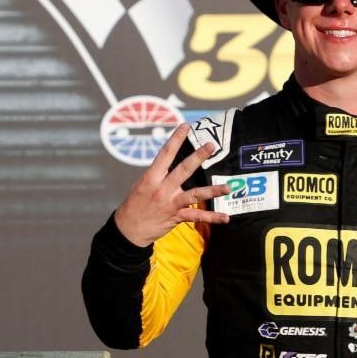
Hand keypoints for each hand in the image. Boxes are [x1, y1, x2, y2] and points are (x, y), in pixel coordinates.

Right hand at [114, 123, 231, 247]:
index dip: (175, 139)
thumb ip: (158, 176)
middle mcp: (162, 189)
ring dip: (212, 191)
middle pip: (183, 170)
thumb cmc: (134, 205)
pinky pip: (196, 216)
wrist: (129, 230)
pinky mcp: (176, 217)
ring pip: (194, 194)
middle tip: (211, 145)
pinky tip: (225, 218)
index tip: (185, 126)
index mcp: (151, 178)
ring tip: (228, 187)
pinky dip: (212, 217)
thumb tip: (170, 164)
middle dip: (198, 157)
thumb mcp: (142, 185)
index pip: (165, 154)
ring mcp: (170, 203)